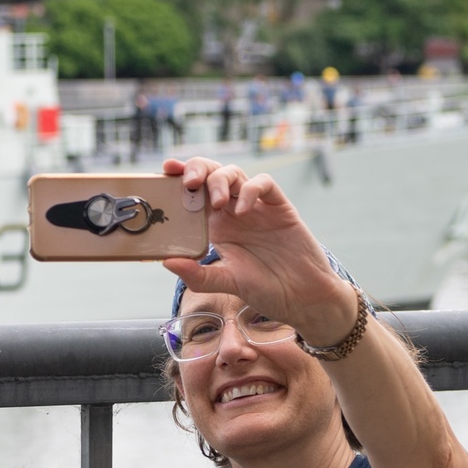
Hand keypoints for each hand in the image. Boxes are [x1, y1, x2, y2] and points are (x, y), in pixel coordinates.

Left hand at [163, 155, 357, 341]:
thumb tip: (167, 262)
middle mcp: (234, 212)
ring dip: (220, 180)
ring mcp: (257, 207)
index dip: (179, 179)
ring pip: (235, 174)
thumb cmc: (265, 290)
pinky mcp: (279, 207)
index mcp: (217, 227)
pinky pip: (264, 184)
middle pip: (212, 175)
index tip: (164, 171)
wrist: (303, 297)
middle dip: (197, 169)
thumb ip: (198, 275)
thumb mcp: (226, 284)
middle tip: (188, 182)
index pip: (194, 194)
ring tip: (215, 202)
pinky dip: (250, 189)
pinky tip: (243, 209)